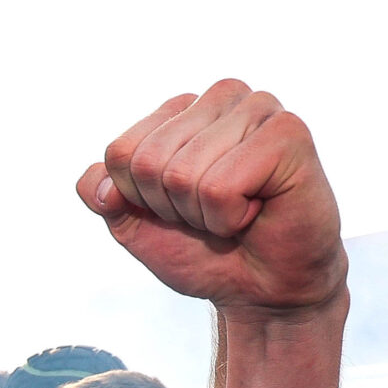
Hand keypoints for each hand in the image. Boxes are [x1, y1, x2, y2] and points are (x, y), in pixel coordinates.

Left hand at [80, 79, 345, 316]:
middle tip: (212, 215)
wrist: (262, 290)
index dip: (141, 199)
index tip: (180, 209)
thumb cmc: (204, 250)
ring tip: (237, 213)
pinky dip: (229, 218)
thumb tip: (99, 185)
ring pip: (182, 174)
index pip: (121, 152)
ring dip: (202, 214)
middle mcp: (223, 97)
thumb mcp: (135, 225)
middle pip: (147, 161)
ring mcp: (259, 109)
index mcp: (184, 107)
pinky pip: (219, 188)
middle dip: (172, 207)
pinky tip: (258, 211)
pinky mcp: (288, 134)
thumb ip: (103, 196)